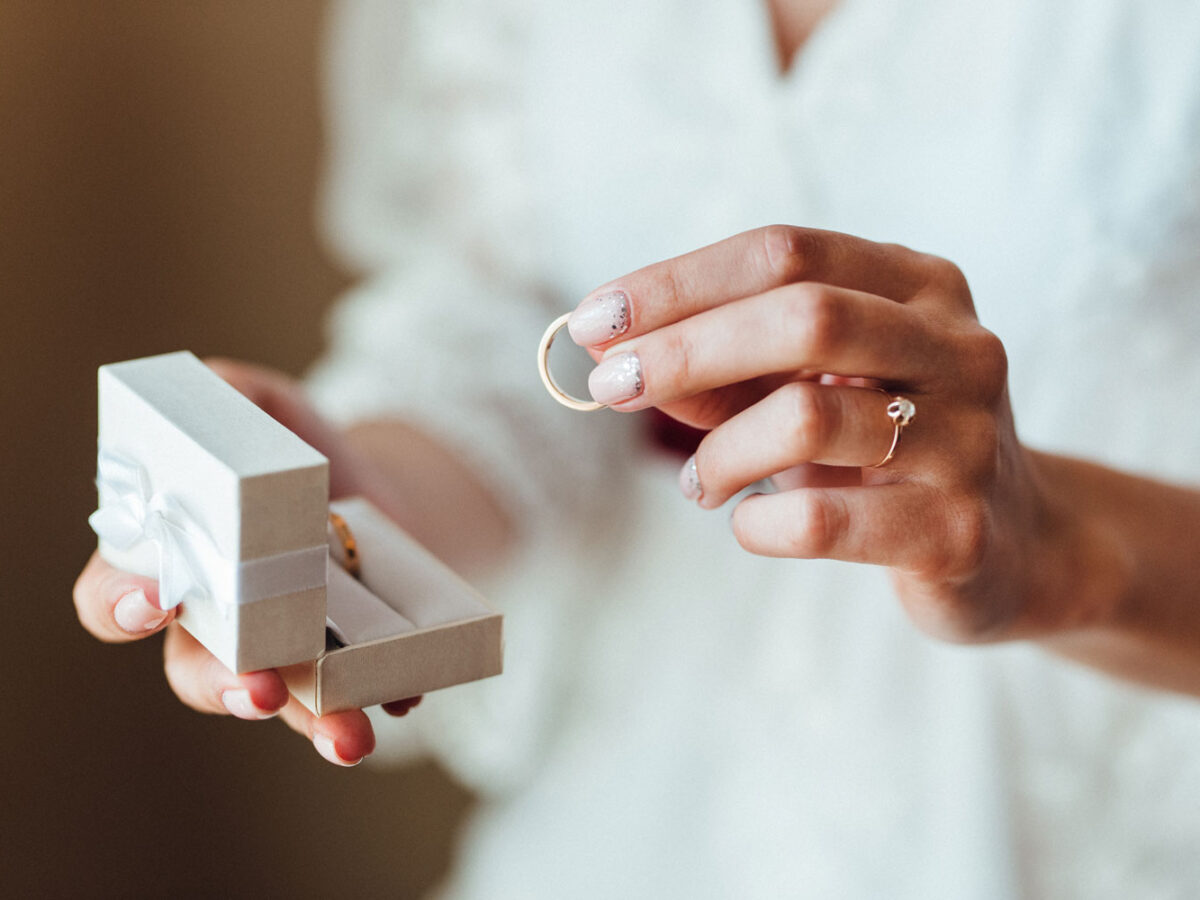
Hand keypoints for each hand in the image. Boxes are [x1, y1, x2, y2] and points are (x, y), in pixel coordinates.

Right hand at [73, 359, 420, 766]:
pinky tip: (405, 698)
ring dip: (308, 722)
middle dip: (223, 685)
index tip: (157, 602)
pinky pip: (353, 692)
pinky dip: (381, 697)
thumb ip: (231, 394)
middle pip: (195, 670)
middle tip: (258, 687)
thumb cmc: (289, 450)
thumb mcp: (263, 406)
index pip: (117, 596)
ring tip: (347, 737)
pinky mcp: (340, 662)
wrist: (369, 490)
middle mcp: (215, 620)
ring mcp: (278, 648)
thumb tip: (218, 388)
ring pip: (276, 699)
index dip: (123, 603)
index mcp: (171, 559)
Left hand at [568, 226, 1104, 643]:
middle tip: (609, 385)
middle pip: (803, 314)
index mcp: (920, 286)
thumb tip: (618, 355)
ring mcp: (968, 439)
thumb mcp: (816, 387)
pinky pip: (824, 522)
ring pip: (808, 417)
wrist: (1017, 547)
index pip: (784, 252)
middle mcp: (957, 347)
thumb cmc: (890, 450)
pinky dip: (757, 522)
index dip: (678, 282)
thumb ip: (731, 370)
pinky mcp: (959, 531)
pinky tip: (748, 523)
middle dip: (684, 348)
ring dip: (718, 452)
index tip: (594, 320)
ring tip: (698, 483)